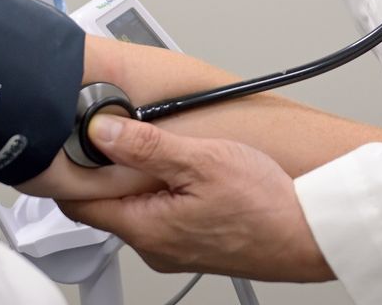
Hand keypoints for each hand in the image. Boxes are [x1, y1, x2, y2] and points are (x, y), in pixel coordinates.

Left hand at [59, 116, 331, 282]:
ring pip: (136, 209)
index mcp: (146, 228)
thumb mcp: (203, 160)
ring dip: (138, 179)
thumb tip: (102, 132)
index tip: (75, 139)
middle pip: (106, 206)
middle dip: (106, 170)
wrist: (310, 235)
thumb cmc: (266, 205)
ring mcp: (174, 249)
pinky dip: (163, 192)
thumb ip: (147, 147)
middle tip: (119, 131)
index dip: (70, 169)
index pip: (79, 204)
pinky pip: (162, 216)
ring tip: (160, 147)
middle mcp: (154, 247)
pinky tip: (186, 172)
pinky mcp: (195, 245)